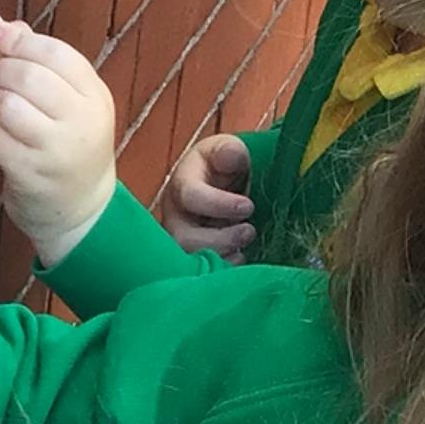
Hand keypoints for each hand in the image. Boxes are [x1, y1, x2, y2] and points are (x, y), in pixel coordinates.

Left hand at [0, 0, 118, 260]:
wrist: (80, 208)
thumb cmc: (66, 140)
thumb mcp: (63, 93)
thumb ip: (26, 47)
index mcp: (94, 93)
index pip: (53, 51)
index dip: (15, 40)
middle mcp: (82, 120)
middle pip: (27, 76)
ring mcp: (57, 151)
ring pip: (5, 104)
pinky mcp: (30, 175)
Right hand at [156, 133, 256, 260]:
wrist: (223, 185)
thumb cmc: (224, 165)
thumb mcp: (228, 150)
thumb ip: (230, 151)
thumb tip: (230, 156)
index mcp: (182, 184)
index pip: (190, 197)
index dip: (219, 204)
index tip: (248, 206)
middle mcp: (175, 216)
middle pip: (183, 237)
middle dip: (220, 239)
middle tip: (248, 231)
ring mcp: (182, 239)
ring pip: (190, 259)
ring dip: (222, 257)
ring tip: (244, 247)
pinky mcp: (194, 257)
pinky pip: (200, 273)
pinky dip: (222, 270)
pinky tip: (239, 259)